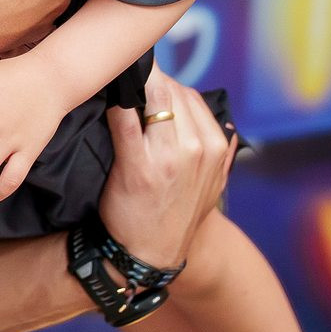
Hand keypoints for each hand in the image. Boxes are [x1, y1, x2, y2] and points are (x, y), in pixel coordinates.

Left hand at [98, 66, 234, 267]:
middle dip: (147, 81)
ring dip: (130, 86)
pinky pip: (124, 119)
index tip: (145, 83)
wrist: (148, 253)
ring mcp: (168, 157)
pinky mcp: (138, 166)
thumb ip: (222, 150)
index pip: (190, 95)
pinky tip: (105, 99)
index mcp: (215, 146)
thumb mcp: (214, 183)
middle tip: (124, 78)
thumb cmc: (177, 213)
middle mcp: (197, 148)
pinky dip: (115, 103)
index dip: (164, 85)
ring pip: (151, 96)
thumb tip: (225, 121)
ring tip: (113, 83)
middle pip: (170, 90)